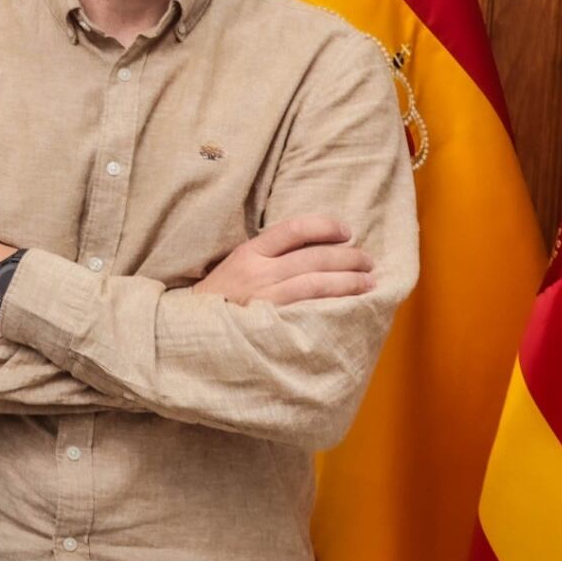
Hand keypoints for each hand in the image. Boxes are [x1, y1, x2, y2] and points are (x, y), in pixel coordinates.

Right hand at [192, 215, 373, 304]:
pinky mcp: (273, 322)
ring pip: (318, 281)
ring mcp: (265, 297)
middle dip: (348, 257)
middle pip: (314, 256)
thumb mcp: (235, 268)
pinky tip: (353, 303)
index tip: (346, 232)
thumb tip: (313, 248)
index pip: (293, 228)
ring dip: (350, 280)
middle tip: (367, 261)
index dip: (325, 226)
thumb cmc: (219, 301)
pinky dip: (336, 302)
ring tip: (369, 281)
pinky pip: (312, 307)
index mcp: (248, 253)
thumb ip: (266, 257)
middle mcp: (257, 272)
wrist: (192, 334)